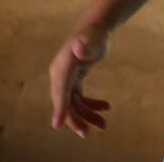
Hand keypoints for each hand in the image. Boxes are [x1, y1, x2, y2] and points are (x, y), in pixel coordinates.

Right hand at [49, 24, 110, 138]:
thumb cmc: (93, 34)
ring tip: (104, 124)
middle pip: (64, 102)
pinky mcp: (72, 81)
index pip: (60, 90)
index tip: (57, 125)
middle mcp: (60, 75)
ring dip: (87, 115)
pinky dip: (90, 105)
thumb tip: (77, 48)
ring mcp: (65, 79)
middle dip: (75, 119)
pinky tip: (106, 107)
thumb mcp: (93, 40)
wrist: (93, 29)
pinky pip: (78, 99)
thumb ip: (86, 47)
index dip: (59, 108)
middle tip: (87, 134)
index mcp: (62, 66)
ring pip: (73, 104)